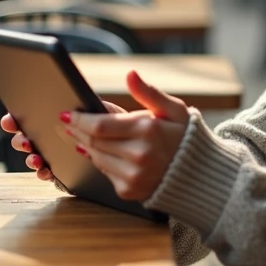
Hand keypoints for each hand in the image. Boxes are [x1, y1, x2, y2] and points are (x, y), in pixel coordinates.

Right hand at [0, 102, 130, 181]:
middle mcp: (59, 133)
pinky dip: (44, 172)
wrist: (139, 152)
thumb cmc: (126, 128)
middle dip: (21, 137)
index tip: (8, 119)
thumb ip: (96, 111)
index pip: (36, 112)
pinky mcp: (66, 169)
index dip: (18, 117)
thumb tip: (69, 113)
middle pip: (31, 134)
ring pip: (38, 154)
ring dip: (31, 156)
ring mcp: (60, 152)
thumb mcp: (114, 115)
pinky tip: (45, 171)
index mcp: (67, 115)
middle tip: (21, 139)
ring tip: (35, 156)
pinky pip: (50, 171)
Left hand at [62, 70, 191, 200]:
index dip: (79, 119)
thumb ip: (149, 92)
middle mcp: (138, 155)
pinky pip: (104, 173)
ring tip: (79, 135)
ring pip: (95, 157)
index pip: (100, 125)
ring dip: (85, 145)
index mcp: (147, 130)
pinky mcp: (129, 191)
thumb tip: (130, 74)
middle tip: (66, 123)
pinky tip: (98, 152)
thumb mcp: (174, 109)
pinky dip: (100, 161)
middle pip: (93, 141)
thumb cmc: (185, 137)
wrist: (199, 175)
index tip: (67, 113)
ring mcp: (133, 176)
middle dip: (76, 131)